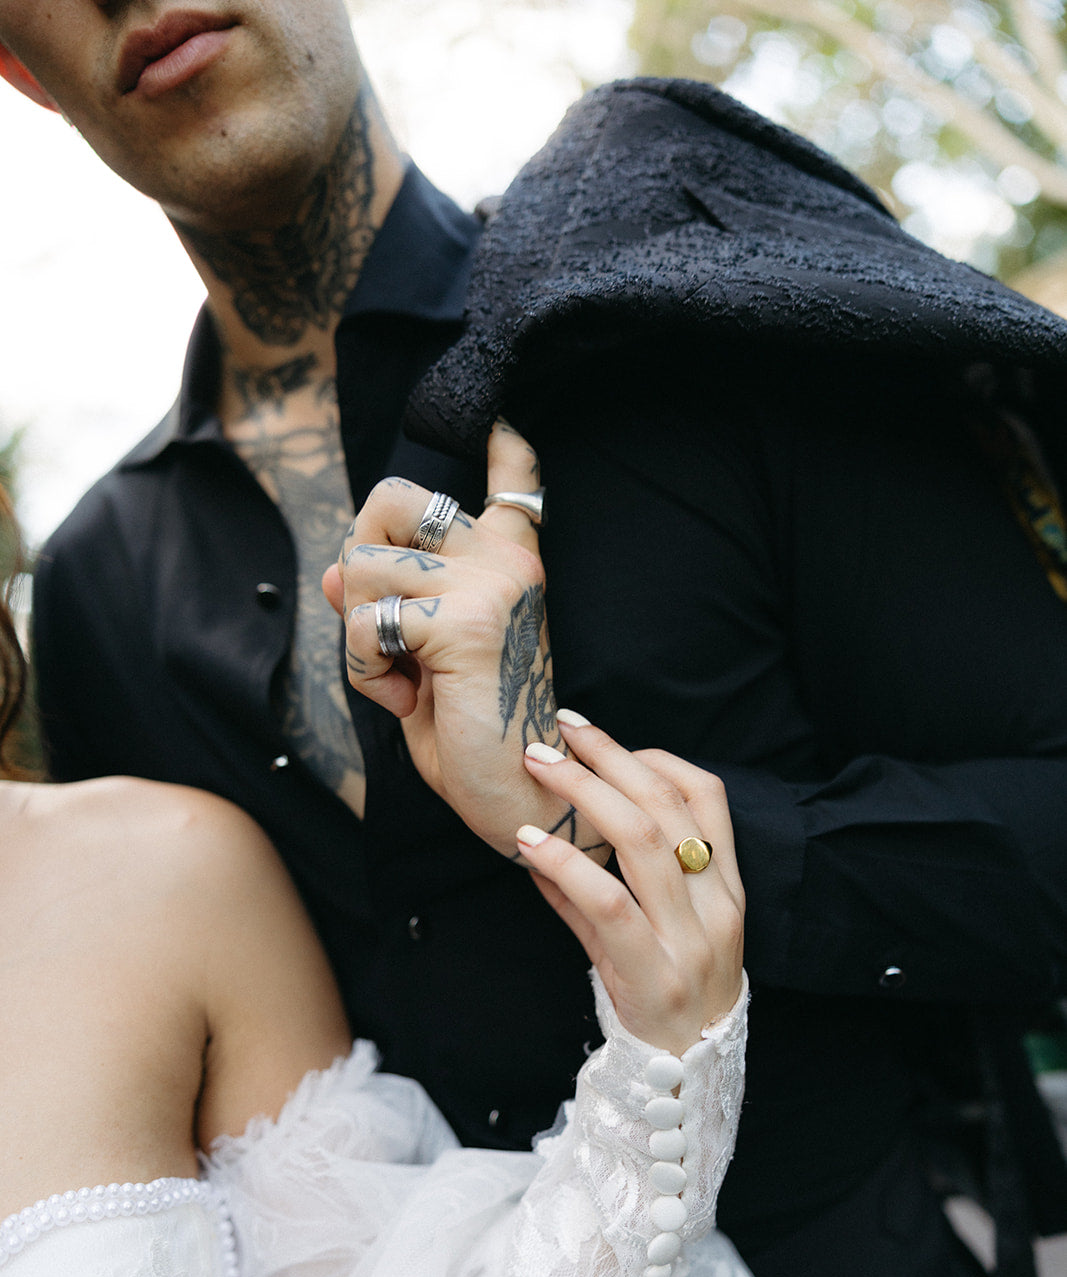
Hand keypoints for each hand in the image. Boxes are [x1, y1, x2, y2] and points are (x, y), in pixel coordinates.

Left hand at [322, 423, 606, 863]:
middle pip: (389, 498)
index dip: (501, 443)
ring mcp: (491, 584)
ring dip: (358, 632)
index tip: (501, 418)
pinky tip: (405, 699)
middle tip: (390, 628)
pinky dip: (362, 671)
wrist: (522, 795)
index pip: (512, 478)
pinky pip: (364, 624)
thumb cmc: (475, 733)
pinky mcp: (465, 623)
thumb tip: (332, 571)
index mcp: (509, 562)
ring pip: (361, 565)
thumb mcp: (422, 657)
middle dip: (358, 564)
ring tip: (401, 676)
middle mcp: (506, 559)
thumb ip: (388, 605)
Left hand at [516, 716, 744, 1055]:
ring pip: (642, 842)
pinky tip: (529, 844)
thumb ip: (601, 887)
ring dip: (584, 793)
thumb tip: (546, 839)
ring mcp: (689, 940)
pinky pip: (607, 903)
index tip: (603, 739)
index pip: (708, 797)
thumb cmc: (664, 996)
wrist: (685, 1080)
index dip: (655, 757)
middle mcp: (717, 907)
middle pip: (667, 806)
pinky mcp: (653, 973)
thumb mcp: (649, 933)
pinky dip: (566, 864)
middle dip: (609, 758)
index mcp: (728, 888)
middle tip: (558, 732)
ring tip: (539, 767)